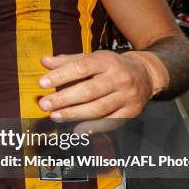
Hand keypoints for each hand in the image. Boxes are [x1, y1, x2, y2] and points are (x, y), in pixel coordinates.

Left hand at [38, 50, 152, 120]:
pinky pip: (110, 123)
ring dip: (73, 114)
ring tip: (54, 116)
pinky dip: (92, 128)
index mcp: (107, 60)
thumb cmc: (111, 66)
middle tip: (44, 105)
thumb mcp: (92, 58)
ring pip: (98, 109)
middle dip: (63, 99)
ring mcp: (127, 96)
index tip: (42, 83)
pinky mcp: (131, 112)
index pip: (80, 68)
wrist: (146, 74)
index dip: (60, 76)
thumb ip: (68, 61)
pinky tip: (76, 130)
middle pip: (88, 91)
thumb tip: (44, 61)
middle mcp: (119, 78)